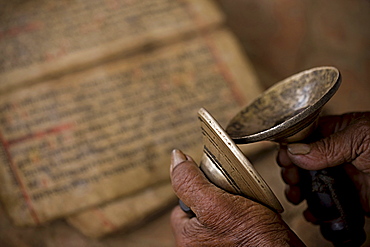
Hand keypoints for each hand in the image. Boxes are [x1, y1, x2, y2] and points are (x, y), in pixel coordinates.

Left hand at [170, 149, 303, 245]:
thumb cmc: (253, 239)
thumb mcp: (215, 203)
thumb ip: (190, 182)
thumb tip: (176, 158)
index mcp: (187, 238)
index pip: (182, 204)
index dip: (198, 190)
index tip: (213, 188)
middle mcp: (199, 245)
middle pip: (201, 208)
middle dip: (216, 199)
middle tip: (232, 197)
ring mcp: (218, 245)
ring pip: (219, 213)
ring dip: (231, 204)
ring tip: (245, 204)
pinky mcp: (237, 244)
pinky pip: (235, 222)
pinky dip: (244, 214)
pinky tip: (253, 214)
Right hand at [277, 112, 369, 218]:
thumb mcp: (362, 139)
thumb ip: (328, 145)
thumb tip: (295, 151)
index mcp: (339, 131)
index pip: (305, 136)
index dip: (290, 147)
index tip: (282, 159)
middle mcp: (338, 153)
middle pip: (303, 161)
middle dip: (292, 171)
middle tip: (290, 181)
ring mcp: (345, 175)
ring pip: (312, 183)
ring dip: (299, 191)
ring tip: (296, 196)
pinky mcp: (353, 197)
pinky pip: (328, 202)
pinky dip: (316, 209)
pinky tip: (312, 212)